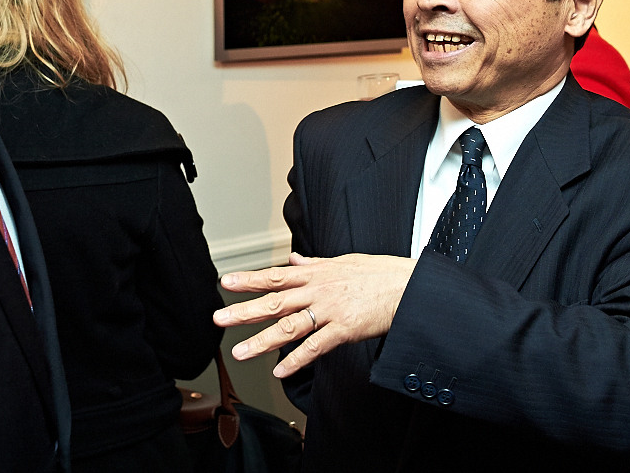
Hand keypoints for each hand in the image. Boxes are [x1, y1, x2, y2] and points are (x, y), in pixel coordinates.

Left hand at [213, 251, 416, 377]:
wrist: (409, 287)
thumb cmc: (380, 274)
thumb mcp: (344, 261)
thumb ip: (314, 263)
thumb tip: (293, 259)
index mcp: (316, 274)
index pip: (275, 276)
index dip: (249, 279)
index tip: (226, 283)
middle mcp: (318, 291)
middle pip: (275, 301)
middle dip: (245, 310)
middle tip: (220, 318)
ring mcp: (330, 311)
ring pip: (290, 326)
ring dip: (263, 341)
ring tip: (241, 352)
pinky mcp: (345, 330)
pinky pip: (316, 347)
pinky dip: (297, 359)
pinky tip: (280, 370)